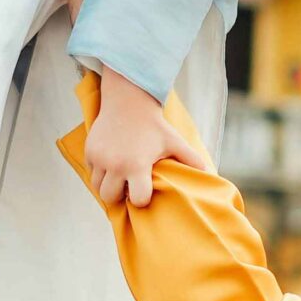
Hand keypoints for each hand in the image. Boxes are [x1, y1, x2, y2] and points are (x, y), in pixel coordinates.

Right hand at [85, 68, 207, 207]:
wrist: (128, 101)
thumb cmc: (155, 126)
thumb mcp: (175, 141)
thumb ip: (191, 160)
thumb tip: (211, 175)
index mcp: (137, 165)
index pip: (137, 199)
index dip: (141, 199)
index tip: (144, 191)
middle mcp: (115, 163)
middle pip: (110, 198)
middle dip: (120, 196)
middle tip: (128, 186)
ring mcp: (99, 158)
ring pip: (97, 187)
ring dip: (108, 186)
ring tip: (119, 177)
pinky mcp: (89, 151)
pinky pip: (91, 172)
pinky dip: (99, 172)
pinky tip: (111, 164)